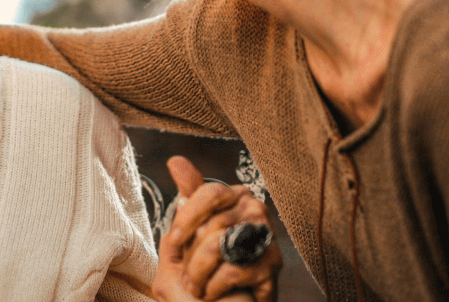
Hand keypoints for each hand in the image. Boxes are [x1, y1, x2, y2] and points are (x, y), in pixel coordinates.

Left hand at [150, 156, 280, 301]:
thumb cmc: (204, 270)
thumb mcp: (186, 233)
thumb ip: (186, 198)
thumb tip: (176, 160)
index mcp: (234, 197)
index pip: (211, 192)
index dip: (187, 218)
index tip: (175, 241)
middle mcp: (255, 210)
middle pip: (212, 223)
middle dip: (190, 256)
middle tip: (188, 273)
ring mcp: (267, 237)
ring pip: (219, 246)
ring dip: (199, 273)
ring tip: (197, 285)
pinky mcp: (272, 265)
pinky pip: (231, 271)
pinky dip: (213, 287)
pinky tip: (213, 293)